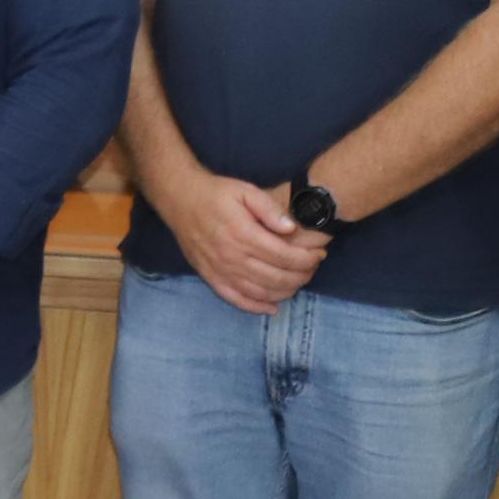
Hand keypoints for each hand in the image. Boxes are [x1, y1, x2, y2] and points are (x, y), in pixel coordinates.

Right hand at [164, 169, 327, 312]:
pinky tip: (272, 307)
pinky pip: (236, 299)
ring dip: (285, 291)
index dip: (307, 259)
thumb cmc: (216, 193)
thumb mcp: (245, 190)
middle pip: (277, 277)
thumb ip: (270, 209)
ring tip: (298, 282)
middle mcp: (232, 256)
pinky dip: (256, 307)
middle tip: (313, 268)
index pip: (285, 256)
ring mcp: (220, 270)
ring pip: (260, 292)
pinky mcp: (210, 277)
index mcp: (243, 234)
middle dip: (302, 276)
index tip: (319, 254)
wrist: (179, 199)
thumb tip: (291, 229)